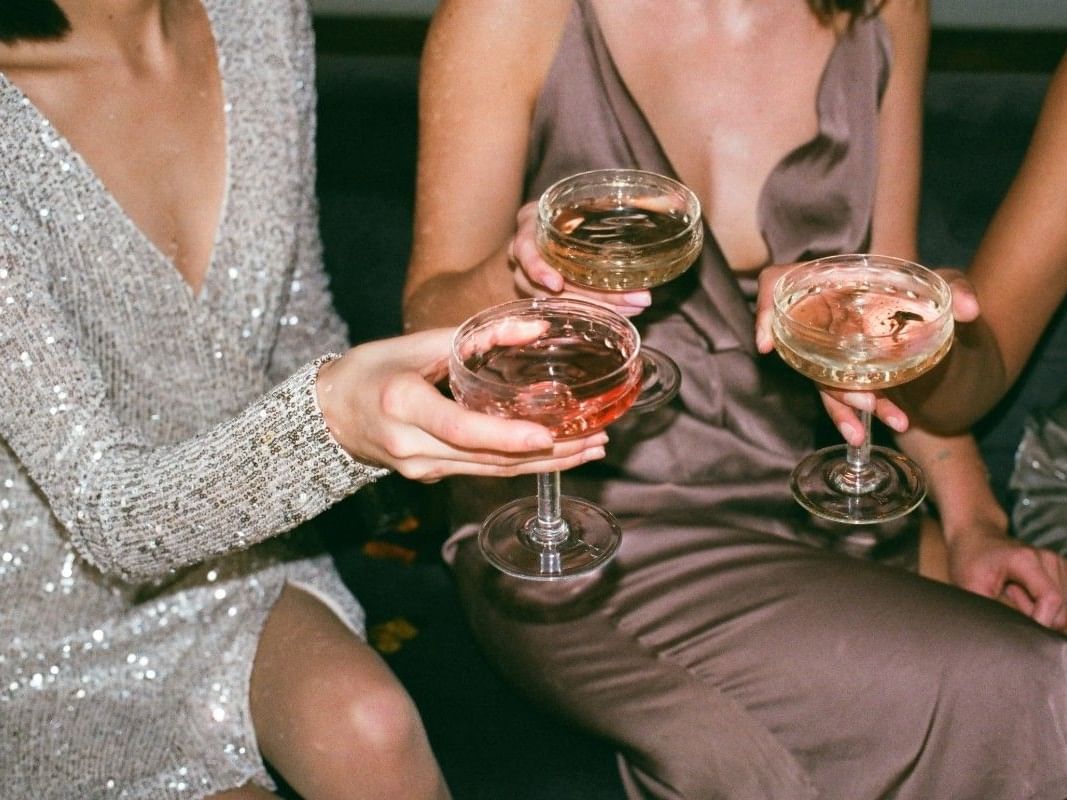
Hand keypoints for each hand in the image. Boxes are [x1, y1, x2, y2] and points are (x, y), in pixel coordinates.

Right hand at [315, 328, 607, 482]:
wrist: (328, 414)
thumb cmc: (370, 369)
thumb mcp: (417, 343)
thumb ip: (477, 336)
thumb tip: (536, 327)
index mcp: (402, 404)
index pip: (460, 428)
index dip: (504, 436)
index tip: (546, 436)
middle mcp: (411, 446)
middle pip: (487, 459)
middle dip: (547, 454)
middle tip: (595, 440)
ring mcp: (420, 468)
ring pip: (490, 472)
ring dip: (544, 465)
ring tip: (589, 449)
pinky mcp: (430, 476)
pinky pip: (481, 471)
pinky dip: (520, 464)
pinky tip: (555, 454)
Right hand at [507, 201, 651, 315]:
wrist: (558, 224)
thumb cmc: (572, 209)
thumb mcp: (589, 199)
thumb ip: (625, 201)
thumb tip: (675, 199)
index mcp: (530, 227)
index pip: (524, 251)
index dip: (538, 269)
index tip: (557, 284)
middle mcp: (526, 256)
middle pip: (549, 286)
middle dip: (593, 297)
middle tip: (634, 300)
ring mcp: (532, 281)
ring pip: (559, 304)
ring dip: (598, 308)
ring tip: (634, 307)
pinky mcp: (547, 296)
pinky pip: (566, 311)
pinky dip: (593, 313)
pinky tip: (621, 315)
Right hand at [755, 263, 981, 445]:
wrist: (941, 317)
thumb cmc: (929, 291)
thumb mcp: (942, 281)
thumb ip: (956, 288)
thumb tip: (970, 310)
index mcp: (831, 282)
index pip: (778, 285)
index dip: (766, 312)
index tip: (766, 345)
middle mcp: (822, 314)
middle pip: (801, 347)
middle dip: (831, 381)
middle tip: (865, 403)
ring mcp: (829, 346)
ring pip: (821, 379)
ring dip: (844, 407)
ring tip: (872, 429)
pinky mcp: (843, 371)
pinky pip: (838, 394)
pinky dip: (854, 414)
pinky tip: (877, 429)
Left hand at [945, 522, 1066, 630]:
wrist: (975, 536)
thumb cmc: (969, 561)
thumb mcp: (969, 587)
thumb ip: (992, 612)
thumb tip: (1007, 637)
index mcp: (1027, 560)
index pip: (1051, 600)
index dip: (1040, 622)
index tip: (1018, 629)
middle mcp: (1049, 559)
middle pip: (1061, 610)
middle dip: (1037, 617)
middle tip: (1008, 600)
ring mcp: (1058, 564)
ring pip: (1064, 611)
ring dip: (1041, 613)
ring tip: (1014, 595)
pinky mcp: (1061, 571)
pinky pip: (1063, 605)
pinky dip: (1046, 607)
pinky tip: (1025, 595)